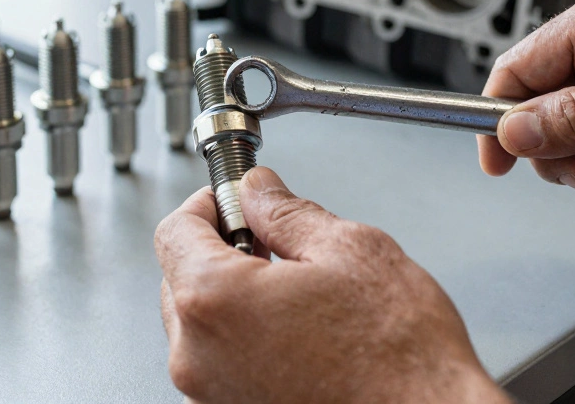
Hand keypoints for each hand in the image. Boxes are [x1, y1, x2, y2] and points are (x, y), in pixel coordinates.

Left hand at [154, 167, 507, 403]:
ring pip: (198, 324)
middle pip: (179, 277)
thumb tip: (258, 191)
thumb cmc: (399, 357)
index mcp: (215, 301)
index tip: (235, 199)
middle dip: (221, 249)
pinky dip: (244, 338)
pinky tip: (297, 331)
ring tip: (295, 291)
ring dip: (233, 296)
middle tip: (274, 240)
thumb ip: (286, 212)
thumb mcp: (349, 250)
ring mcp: (211, 395)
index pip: (175, 230)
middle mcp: (198, 356)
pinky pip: (220, 362)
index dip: (208, 203)